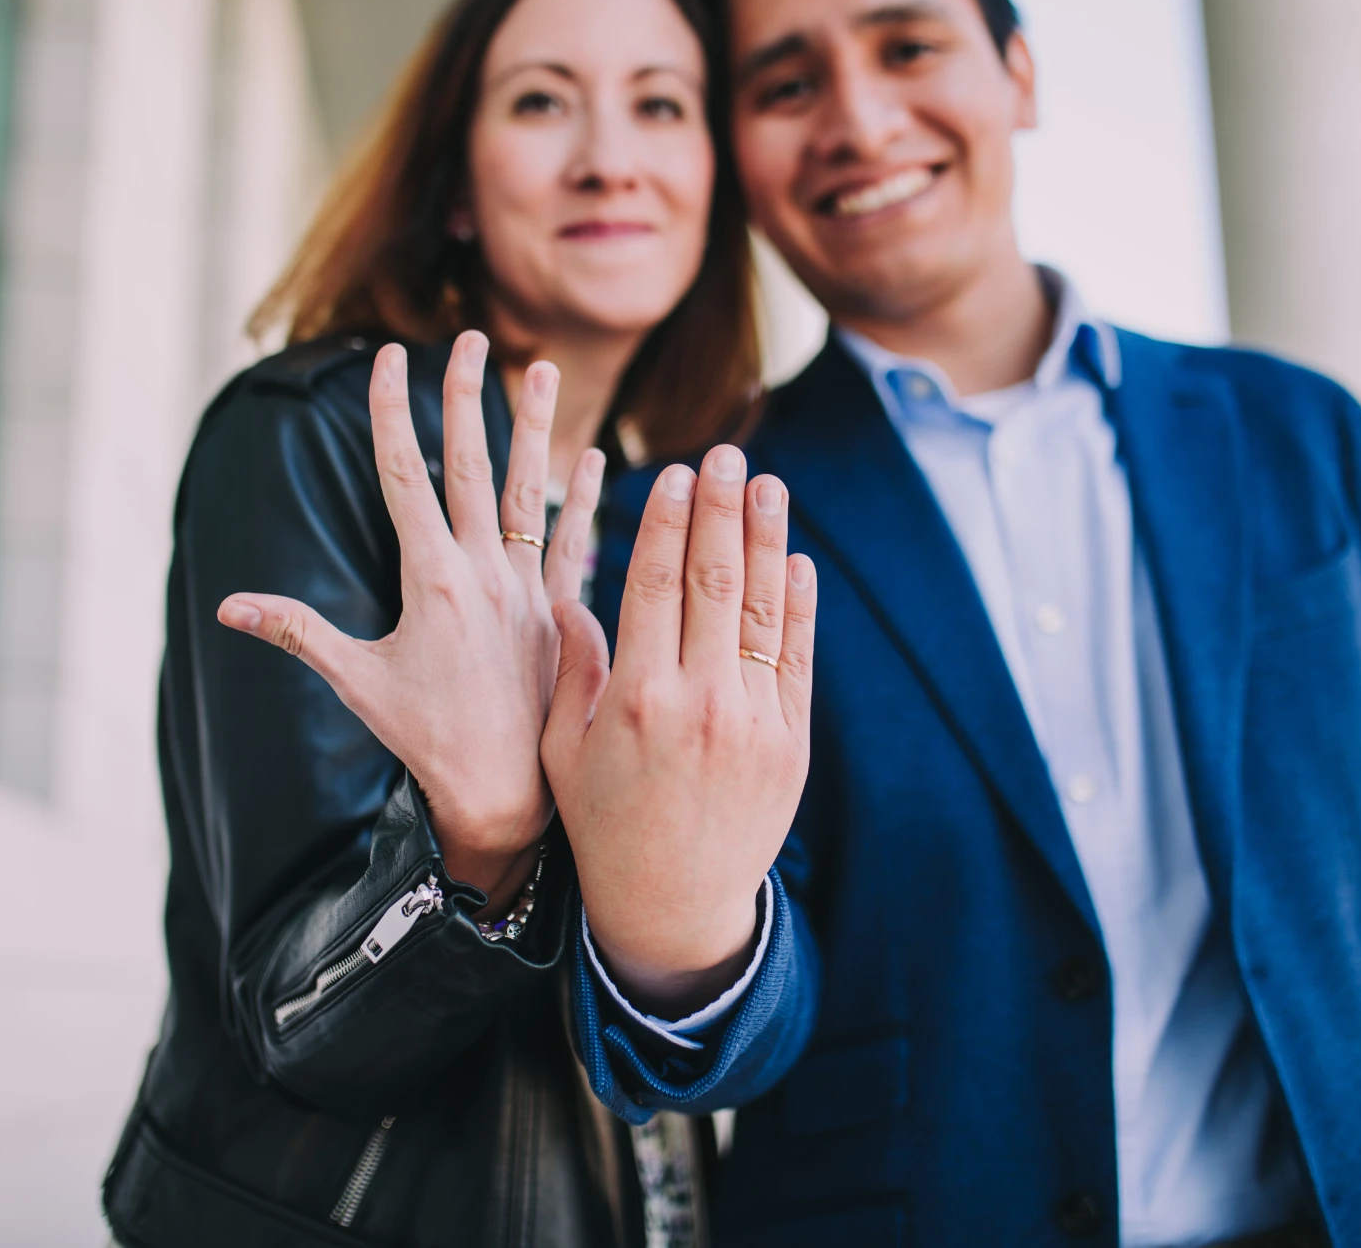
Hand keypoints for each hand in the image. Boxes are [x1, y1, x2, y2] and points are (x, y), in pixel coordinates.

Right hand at [217, 331, 603, 908]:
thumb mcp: (357, 681)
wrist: (506, 791)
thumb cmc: (426, 740)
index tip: (389, 355)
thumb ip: (297, 632)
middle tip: (470, 336)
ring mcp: (529, 588)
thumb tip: (227, 606)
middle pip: (470, 464)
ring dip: (536, 428)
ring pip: (532, 489)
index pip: (404, 473)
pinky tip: (599, 458)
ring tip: (543, 369)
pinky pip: (579, 542)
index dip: (394, 411)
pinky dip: (590, 499)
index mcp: (430, 578)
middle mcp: (484, 571)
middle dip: (467, 395)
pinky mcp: (563, 612)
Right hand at [542, 444, 815, 1016]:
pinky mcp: (792, 743)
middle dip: (721, 510)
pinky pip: (796, 658)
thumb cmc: (605, 822)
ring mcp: (753, 722)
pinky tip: (796, 560)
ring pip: (761, 610)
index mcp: (635, 698)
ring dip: (767, 540)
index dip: (667, 520)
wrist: (674, 904)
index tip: (674, 473)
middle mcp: (699, 704)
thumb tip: (570, 595)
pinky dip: (797, 605)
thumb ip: (573, 669)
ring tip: (767, 485)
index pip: (655, 583)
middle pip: (713, 581)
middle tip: (727, 456)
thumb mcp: (563, 751)